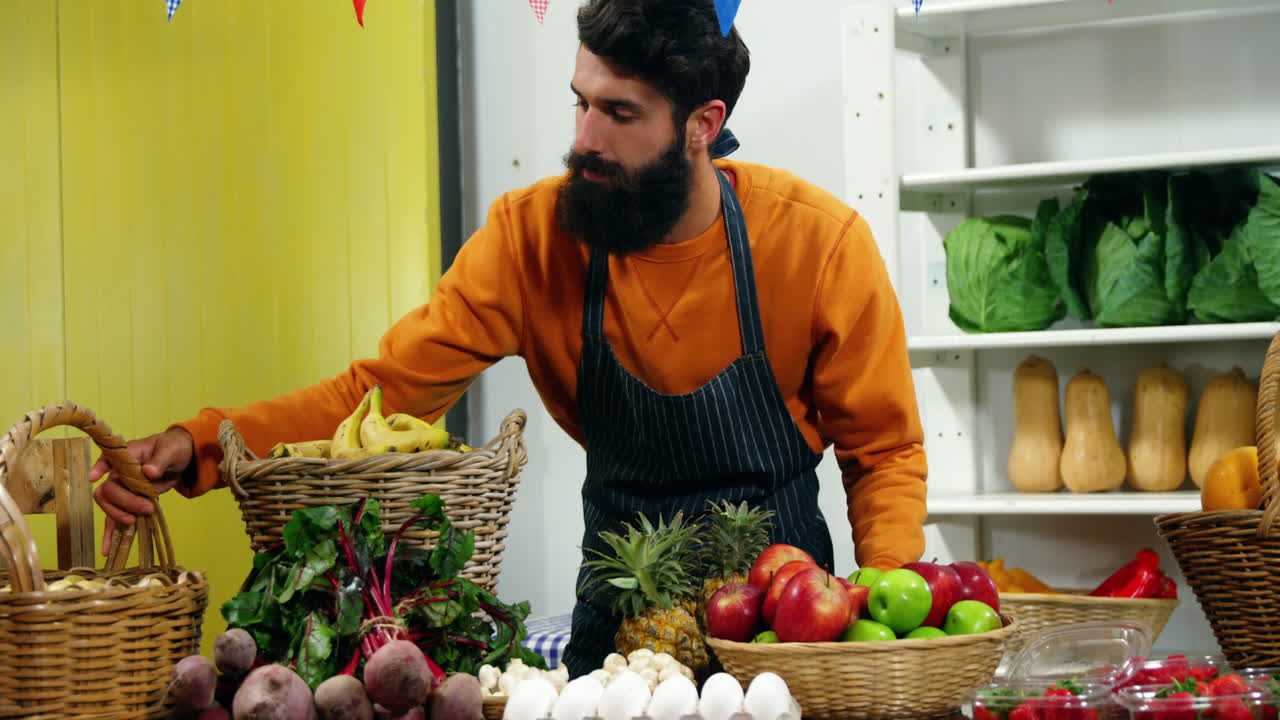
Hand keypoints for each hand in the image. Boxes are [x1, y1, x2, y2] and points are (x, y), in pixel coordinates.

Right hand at [89, 427, 194, 555]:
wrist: (182, 459)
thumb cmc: (173, 448)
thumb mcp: (170, 451)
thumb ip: (159, 461)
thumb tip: (148, 472)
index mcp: (128, 456)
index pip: (107, 459)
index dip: (99, 468)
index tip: (95, 478)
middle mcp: (120, 473)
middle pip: (109, 489)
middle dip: (124, 502)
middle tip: (146, 507)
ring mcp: (123, 489)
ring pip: (109, 505)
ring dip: (118, 515)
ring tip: (135, 521)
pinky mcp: (130, 503)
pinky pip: (116, 518)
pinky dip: (111, 533)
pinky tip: (107, 550)